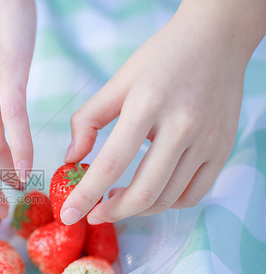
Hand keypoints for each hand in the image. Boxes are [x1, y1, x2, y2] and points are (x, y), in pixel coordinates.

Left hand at [61, 0, 265, 224]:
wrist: (216, 40)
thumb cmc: (160, 60)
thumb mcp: (117, 82)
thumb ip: (87, 120)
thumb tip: (71, 159)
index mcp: (147, 105)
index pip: (112, 163)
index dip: (87, 194)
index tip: (68, 215)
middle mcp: (182, 125)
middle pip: (144, 192)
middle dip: (112, 213)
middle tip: (94, 214)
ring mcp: (207, 140)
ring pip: (168, 199)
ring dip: (137, 209)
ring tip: (118, 199)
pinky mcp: (224, 149)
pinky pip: (193, 195)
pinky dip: (167, 203)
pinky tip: (151, 192)